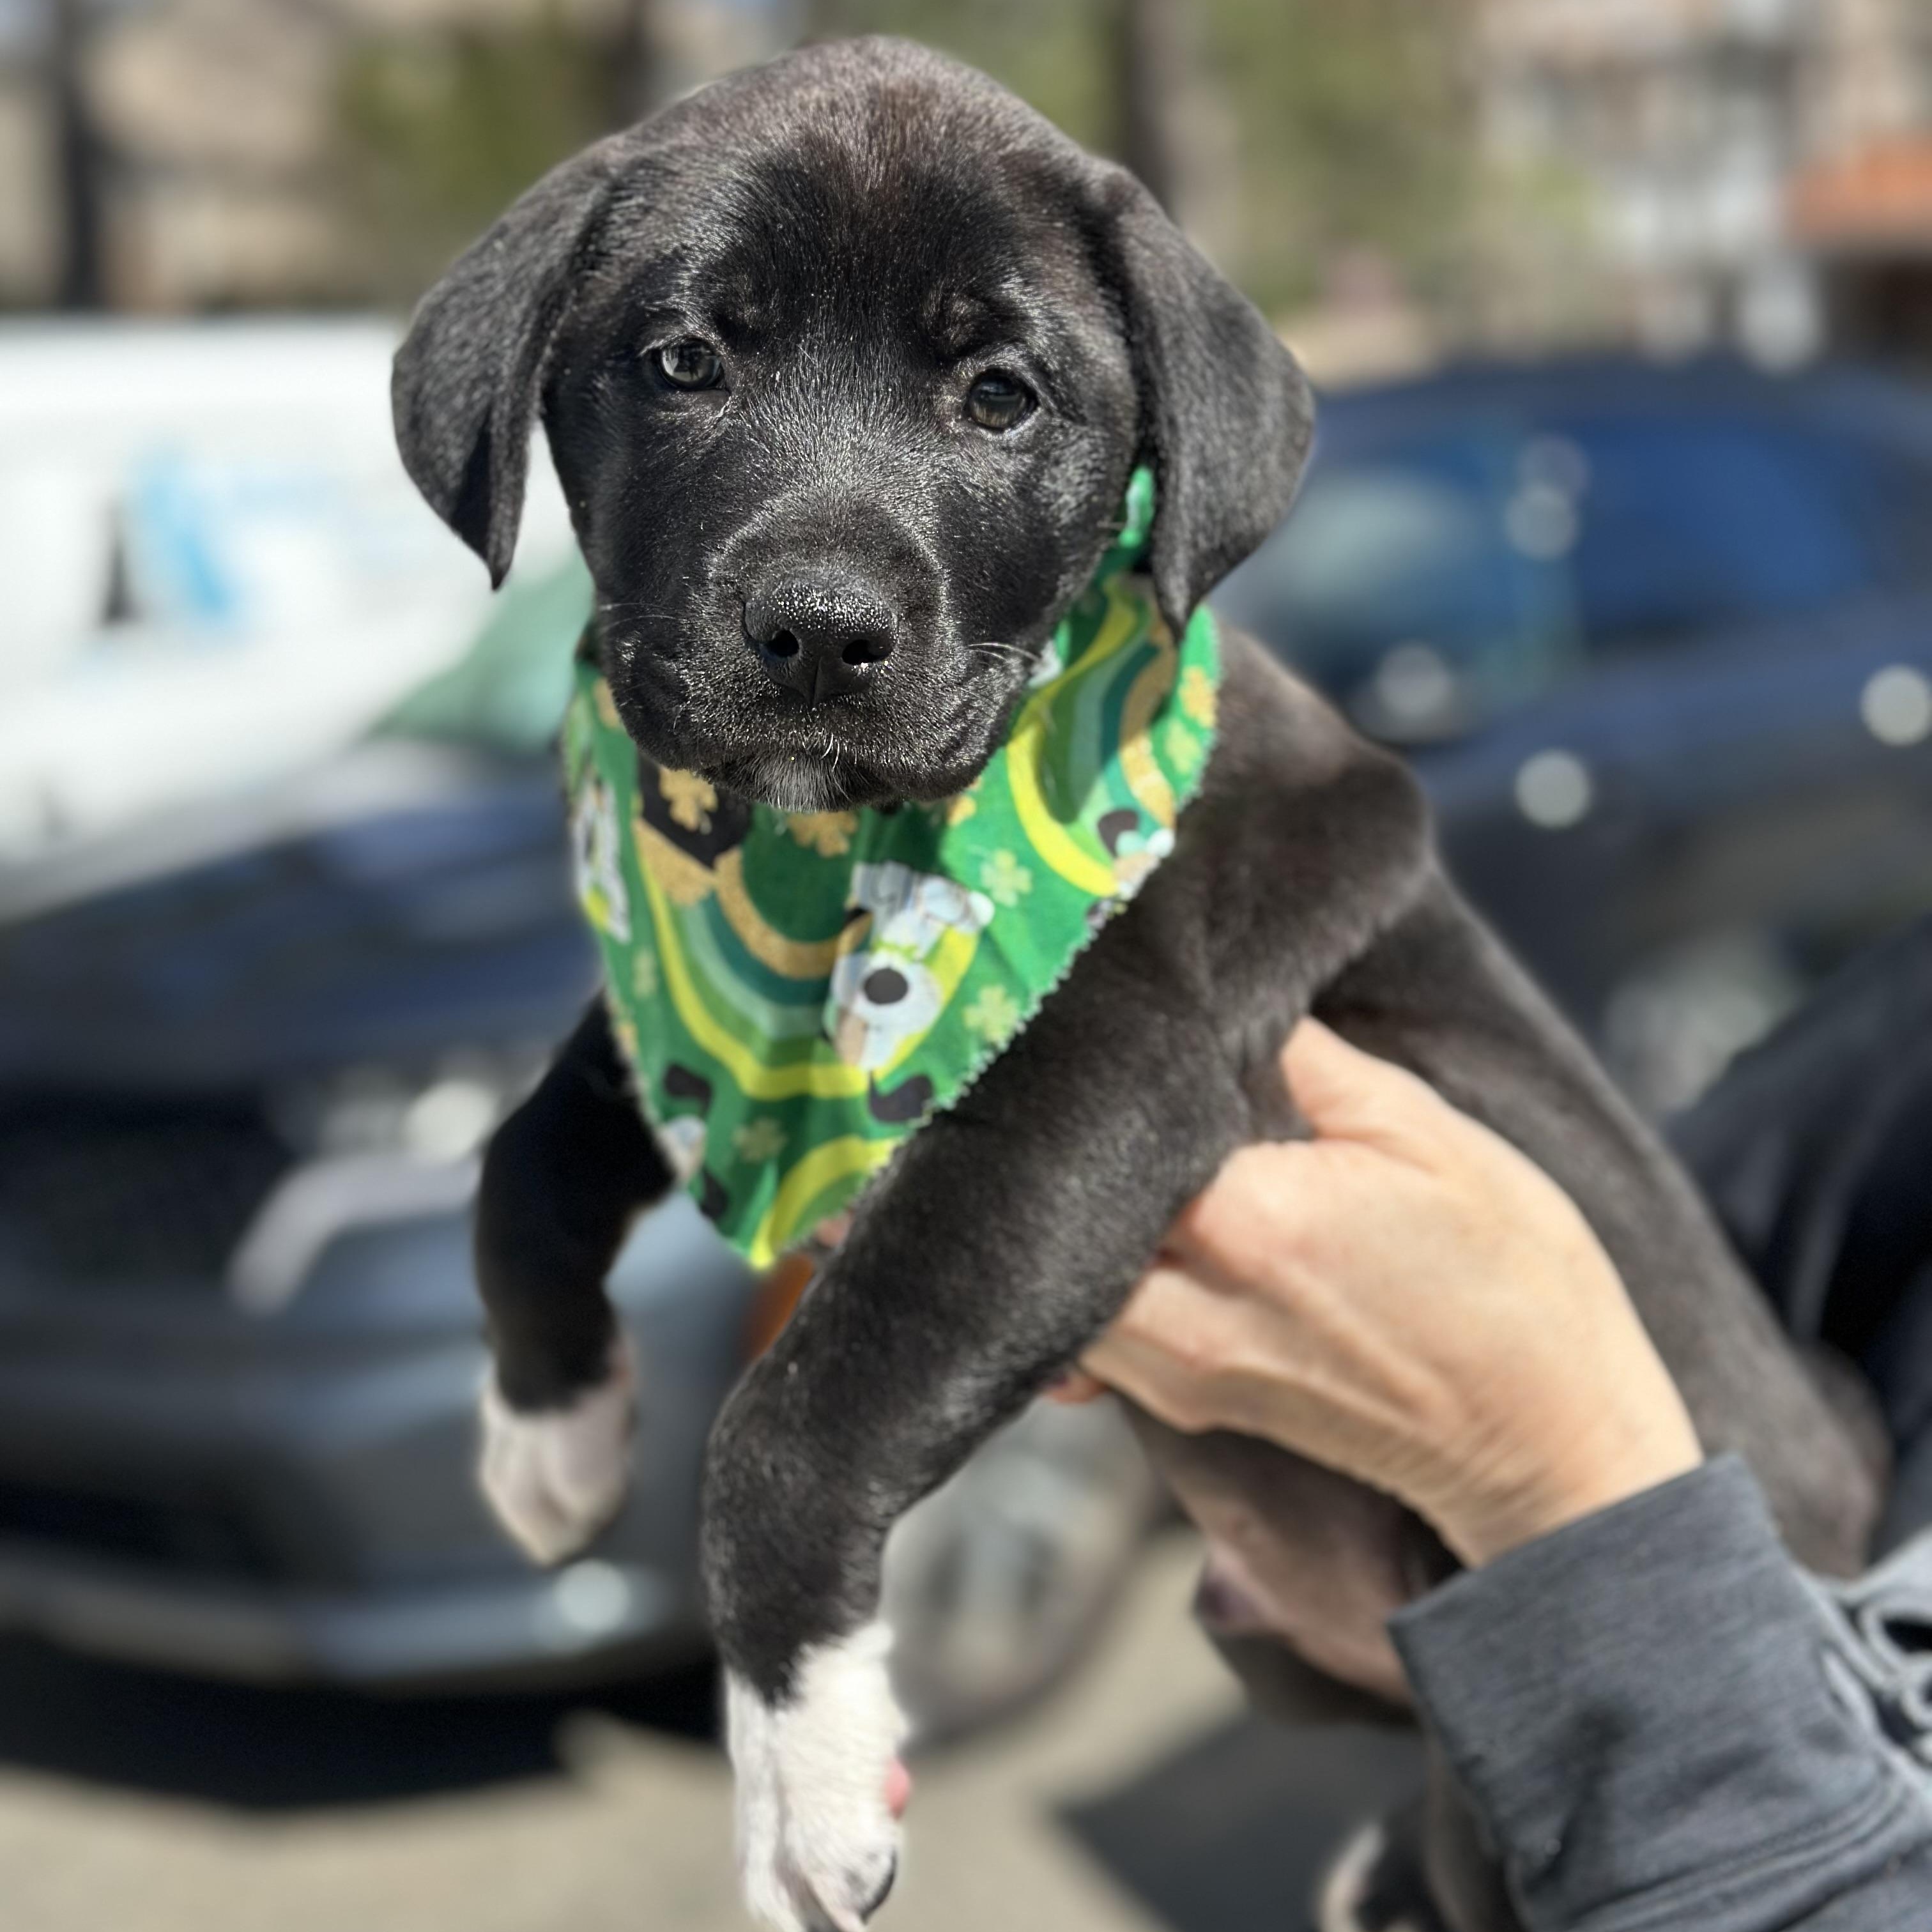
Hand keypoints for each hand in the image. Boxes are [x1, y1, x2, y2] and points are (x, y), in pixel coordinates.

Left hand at [1055, 1020, 1701, 1564]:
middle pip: (1068, 1207)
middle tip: (1104, 1087)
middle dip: (1074, 1146)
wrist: (1551, 1444)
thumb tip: (1229, 997)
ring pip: (1066, 1278)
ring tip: (1127, 1159)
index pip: (1118, 1120)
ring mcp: (1182, 1368)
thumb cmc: (1512, 1281)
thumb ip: (1309, 1062)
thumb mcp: (1429, 1134)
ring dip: (1081, 1219)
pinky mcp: (1191, 1404)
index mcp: (1248, 1217)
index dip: (1114, 1068)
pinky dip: (1093, 1288)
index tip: (1126, 1027)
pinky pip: (1095, 1337)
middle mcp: (1191, 1302)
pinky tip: (1138, 1240)